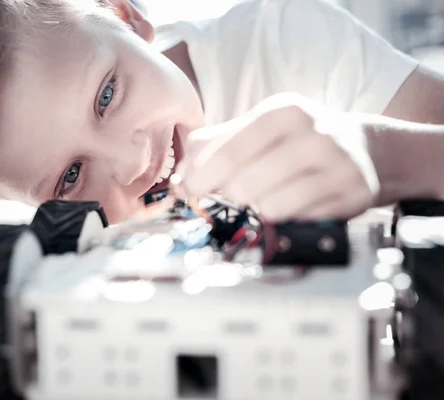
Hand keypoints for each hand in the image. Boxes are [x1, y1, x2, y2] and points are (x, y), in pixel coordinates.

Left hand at [178, 93, 379, 221]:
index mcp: (283, 112)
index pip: (229, 153)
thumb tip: (179, 179)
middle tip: (232, 197)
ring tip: (265, 199)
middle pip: (245, 184)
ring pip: (271, 206)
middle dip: (229, 198)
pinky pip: (298, 221)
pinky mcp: (353, 194)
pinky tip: (292, 205)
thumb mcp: (257, 130)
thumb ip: (213, 146)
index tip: (187, 192)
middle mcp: (314, 133)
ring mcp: (338, 164)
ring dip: (257, 211)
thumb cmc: (297, 140)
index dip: (201, 178)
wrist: (364, 149)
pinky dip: (286, 219)